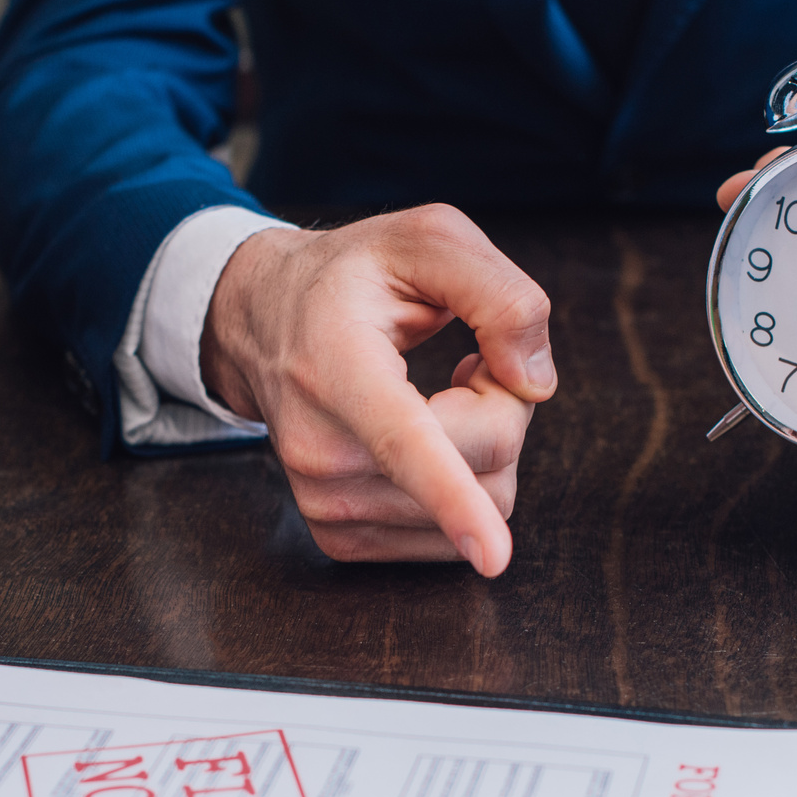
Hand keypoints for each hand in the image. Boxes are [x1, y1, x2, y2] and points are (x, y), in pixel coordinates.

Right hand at [199, 205, 556, 574]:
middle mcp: (322, 451)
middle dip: (505, 407)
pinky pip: (452, 537)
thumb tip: (535, 385)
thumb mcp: (428, 240)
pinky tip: (425, 439)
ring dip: (485, 449)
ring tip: (439, 397)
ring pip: (482, 505)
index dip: (455, 500)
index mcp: (338, 371)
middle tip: (470, 363)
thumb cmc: (353, 277)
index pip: (404, 444)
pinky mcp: (339, 538)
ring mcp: (326, 504)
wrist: (262, 320)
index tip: (492, 556)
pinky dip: (461, 489)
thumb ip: (499, 295)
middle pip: (487, 464)